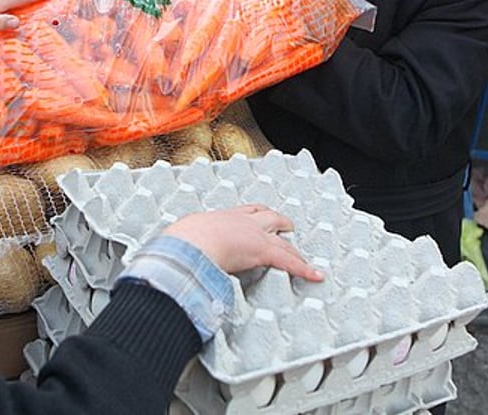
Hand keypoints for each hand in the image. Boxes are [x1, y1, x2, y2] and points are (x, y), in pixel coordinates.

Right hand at [162, 205, 323, 281]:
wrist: (189, 243)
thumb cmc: (180, 243)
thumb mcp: (181, 241)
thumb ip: (183, 249)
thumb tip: (171, 261)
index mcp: (221, 218)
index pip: (244, 211)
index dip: (255, 213)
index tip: (259, 214)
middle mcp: (241, 222)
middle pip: (268, 218)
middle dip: (280, 223)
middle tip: (288, 226)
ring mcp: (255, 235)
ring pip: (282, 240)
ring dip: (294, 248)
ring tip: (303, 255)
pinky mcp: (264, 251)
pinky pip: (290, 262)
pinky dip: (305, 270)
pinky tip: (315, 275)